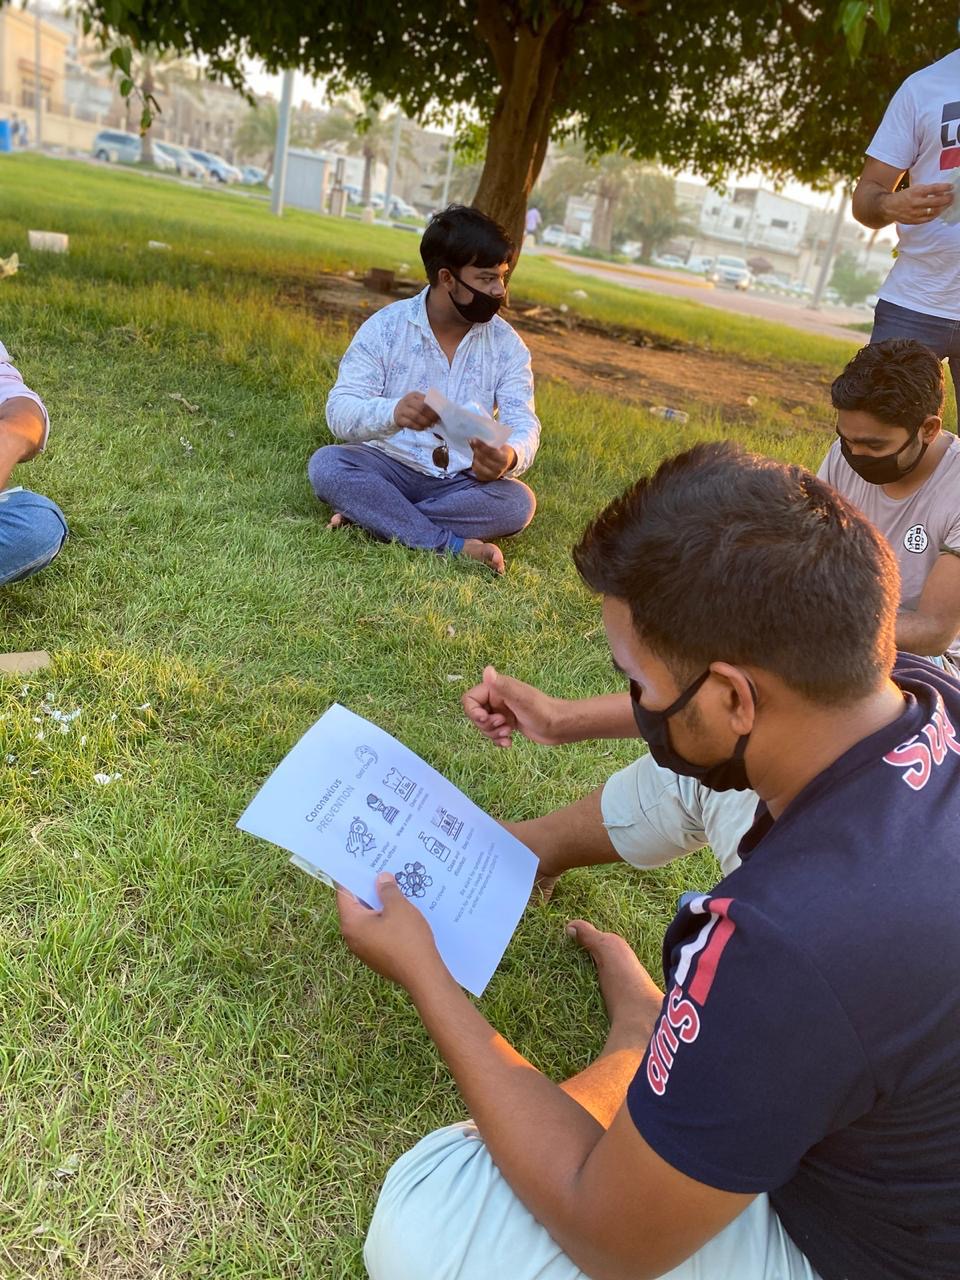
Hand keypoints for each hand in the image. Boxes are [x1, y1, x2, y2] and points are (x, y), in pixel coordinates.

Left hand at [337, 873, 447, 990]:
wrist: (423, 975)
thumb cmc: (407, 939)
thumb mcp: (398, 907)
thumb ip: (387, 890)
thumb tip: (381, 878)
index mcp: (351, 923)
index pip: (344, 893)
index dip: (353, 876)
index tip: (361, 862)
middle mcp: (352, 937)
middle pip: (356, 906)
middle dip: (370, 889)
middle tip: (382, 871)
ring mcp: (364, 949)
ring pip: (368, 919)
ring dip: (380, 905)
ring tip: (395, 888)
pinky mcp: (377, 956)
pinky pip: (377, 931)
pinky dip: (386, 919)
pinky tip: (402, 911)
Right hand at [393, 391, 439, 431]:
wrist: (395, 411)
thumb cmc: (411, 407)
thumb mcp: (417, 401)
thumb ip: (427, 404)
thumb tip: (440, 412)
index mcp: (414, 395)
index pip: (426, 400)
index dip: (434, 408)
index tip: (440, 414)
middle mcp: (407, 401)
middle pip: (421, 407)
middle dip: (430, 415)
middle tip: (436, 421)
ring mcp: (402, 410)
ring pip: (415, 416)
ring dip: (425, 422)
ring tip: (430, 425)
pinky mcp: (399, 419)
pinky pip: (410, 424)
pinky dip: (418, 427)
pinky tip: (423, 428)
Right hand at [462, 665, 566, 747]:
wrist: (560, 726)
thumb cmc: (543, 711)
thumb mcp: (521, 699)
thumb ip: (502, 686)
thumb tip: (487, 670)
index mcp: (497, 688)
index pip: (469, 699)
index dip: (473, 712)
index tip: (485, 719)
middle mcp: (498, 698)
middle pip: (475, 714)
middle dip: (485, 725)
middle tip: (503, 725)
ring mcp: (503, 711)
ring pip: (484, 725)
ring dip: (492, 734)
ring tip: (508, 734)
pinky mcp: (509, 722)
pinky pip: (494, 732)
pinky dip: (498, 739)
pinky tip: (509, 743)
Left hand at [470, 439, 515, 481]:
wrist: (508, 463)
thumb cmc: (502, 451)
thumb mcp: (500, 446)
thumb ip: (490, 443)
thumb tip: (475, 439)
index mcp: (504, 460)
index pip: (492, 452)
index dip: (482, 446)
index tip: (475, 439)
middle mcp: (499, 469)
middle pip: (483, 459)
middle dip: (476, 449)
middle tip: (472, 442)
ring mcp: (492, 475)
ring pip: (477, 465)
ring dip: (475, 457)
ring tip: (475, 450)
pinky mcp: (485, 479)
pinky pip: (475, 471)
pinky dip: (474, 464)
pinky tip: (475, 458)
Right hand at [883, 182, 953, 224]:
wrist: (889, 207)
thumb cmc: (905, 196)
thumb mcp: (914, 189)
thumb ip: (927, 190)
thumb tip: (941, 192)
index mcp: (915, 192)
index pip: (933, 189)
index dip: (944, 188)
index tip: (951, 187)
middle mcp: (915, 202)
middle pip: (935, 202)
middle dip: (946, 199)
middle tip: (951, 197)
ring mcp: (914, 213)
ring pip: (933, 212)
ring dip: (942, 208)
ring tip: (946, 204)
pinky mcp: (913, 220)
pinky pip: (928, 219)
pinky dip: (935, 215)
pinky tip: (938, 212)